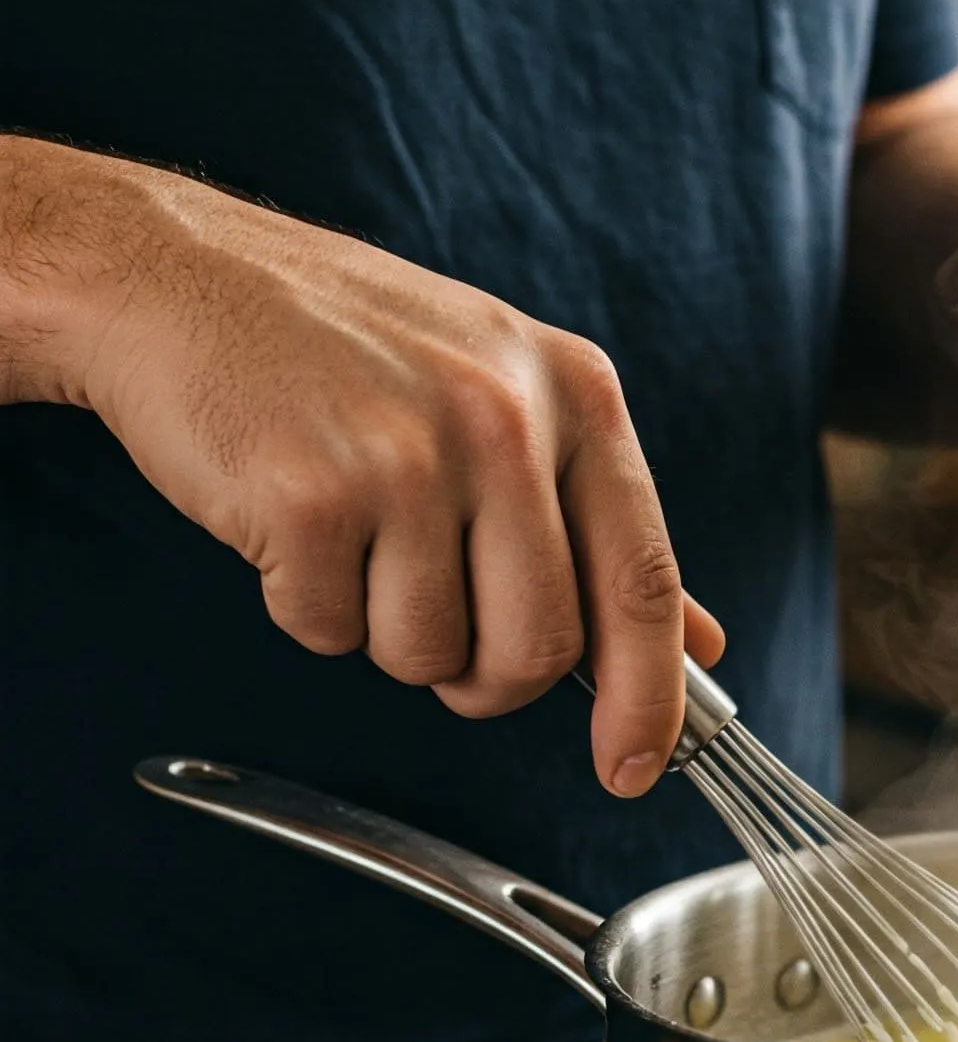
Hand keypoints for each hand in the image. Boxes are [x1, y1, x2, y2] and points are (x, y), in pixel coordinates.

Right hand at [6, 140, 720, 794]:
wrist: (176, 274)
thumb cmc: (348, 345)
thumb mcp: (509, 395)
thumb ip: (603, 525)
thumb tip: (698, 647)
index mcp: (575, 395)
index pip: (644, 581)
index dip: (648, 699)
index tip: (635, 768)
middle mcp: (505, 420)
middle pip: (539, 647)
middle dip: (489, 679)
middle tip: (444, 638)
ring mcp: (408, 456)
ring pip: (430, 655)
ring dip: (386, 634)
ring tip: (355, 538)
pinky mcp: (309, 495)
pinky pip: (329, 632)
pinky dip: (307, 605)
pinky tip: (294, 522)